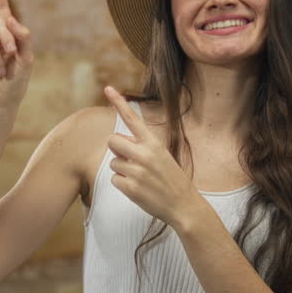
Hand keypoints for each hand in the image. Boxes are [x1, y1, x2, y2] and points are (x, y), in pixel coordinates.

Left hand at [104, 86, 207, 229]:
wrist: (183, 204)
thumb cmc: (171, 178)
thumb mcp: (162, 156)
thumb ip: (142, 147)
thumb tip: (118, 144)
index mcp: (154, 143)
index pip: (132, 119)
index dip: (118, 103)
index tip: (107, 88)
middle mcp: (144, 154)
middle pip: (113, 141)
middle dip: (117, 149)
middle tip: (130, 159)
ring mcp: (137, 171)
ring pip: (113, 162)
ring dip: (122, 170)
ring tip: (141, 178)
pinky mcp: (131, 187)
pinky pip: (115, 180)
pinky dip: (123, 184)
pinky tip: (138, 189)